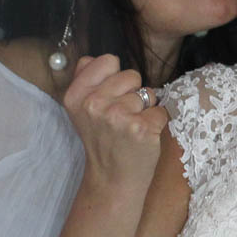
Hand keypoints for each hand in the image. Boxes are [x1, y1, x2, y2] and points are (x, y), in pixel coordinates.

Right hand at [61, 54, 167, 188]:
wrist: (111, 179)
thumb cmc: (103, 140)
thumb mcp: (81, 109)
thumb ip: (86, 79)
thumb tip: (93, 57)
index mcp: (76, 95)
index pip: (108, 60)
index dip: (115, 77)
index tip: (110, 97)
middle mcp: (93, 104)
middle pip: (131, 74)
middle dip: (132, 93)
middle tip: (121, 117)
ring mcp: (117, 116)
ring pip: (147, 92)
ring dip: (145, 109)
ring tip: (130, 128)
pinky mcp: (141, 128)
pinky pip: (160, 110)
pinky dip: (157, 122)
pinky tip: (142, 137)